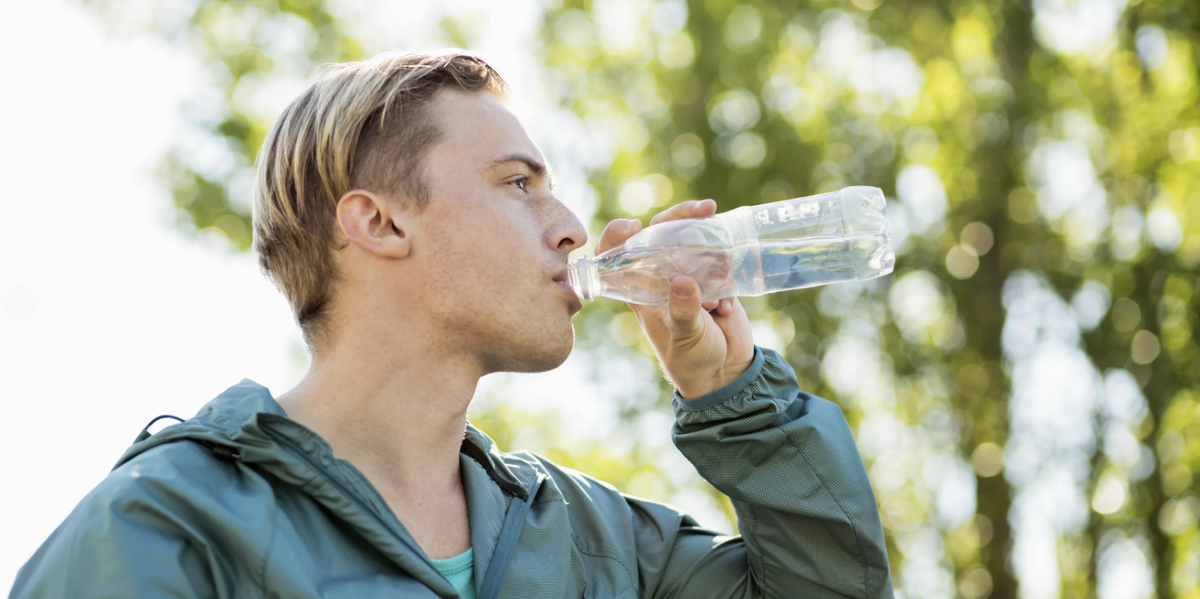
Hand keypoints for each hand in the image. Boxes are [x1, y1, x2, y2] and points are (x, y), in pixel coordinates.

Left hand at [596, 200, 755, 398]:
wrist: (725, 373)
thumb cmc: (692, 360)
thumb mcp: (684, 337)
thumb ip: (683, 312)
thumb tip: (682, 282)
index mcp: (640, 289)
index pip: (618, 254)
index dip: (619, 234)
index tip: (633, 225)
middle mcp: (662, 277)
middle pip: (662, 233)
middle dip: (682, 216)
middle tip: (706, 209)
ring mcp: (690, 275)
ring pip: (695, 241)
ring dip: (712, 246)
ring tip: (723, 269)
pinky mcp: (716, 279)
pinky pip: (721, 260)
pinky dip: (728, 271)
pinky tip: (727, 305)